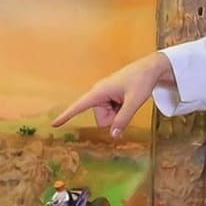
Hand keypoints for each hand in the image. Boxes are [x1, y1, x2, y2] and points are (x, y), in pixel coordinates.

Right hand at [52, 52, 173, 138]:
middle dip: (114, 118)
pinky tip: (128, 99)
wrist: (151, 68)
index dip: (66, 115)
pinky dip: (120, 109)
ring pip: (107, 117)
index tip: (54, 124)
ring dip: (118, 113)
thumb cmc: (141, 81)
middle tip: (127, 103)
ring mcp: (105, 96)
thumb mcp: (134, 102)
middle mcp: (99, 94)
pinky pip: (112, 112)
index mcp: (99, 92)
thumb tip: (113, 136)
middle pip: (101, 119)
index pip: (79, 106)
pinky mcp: (110, 97)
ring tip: (128, 100)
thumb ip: (123, 119)